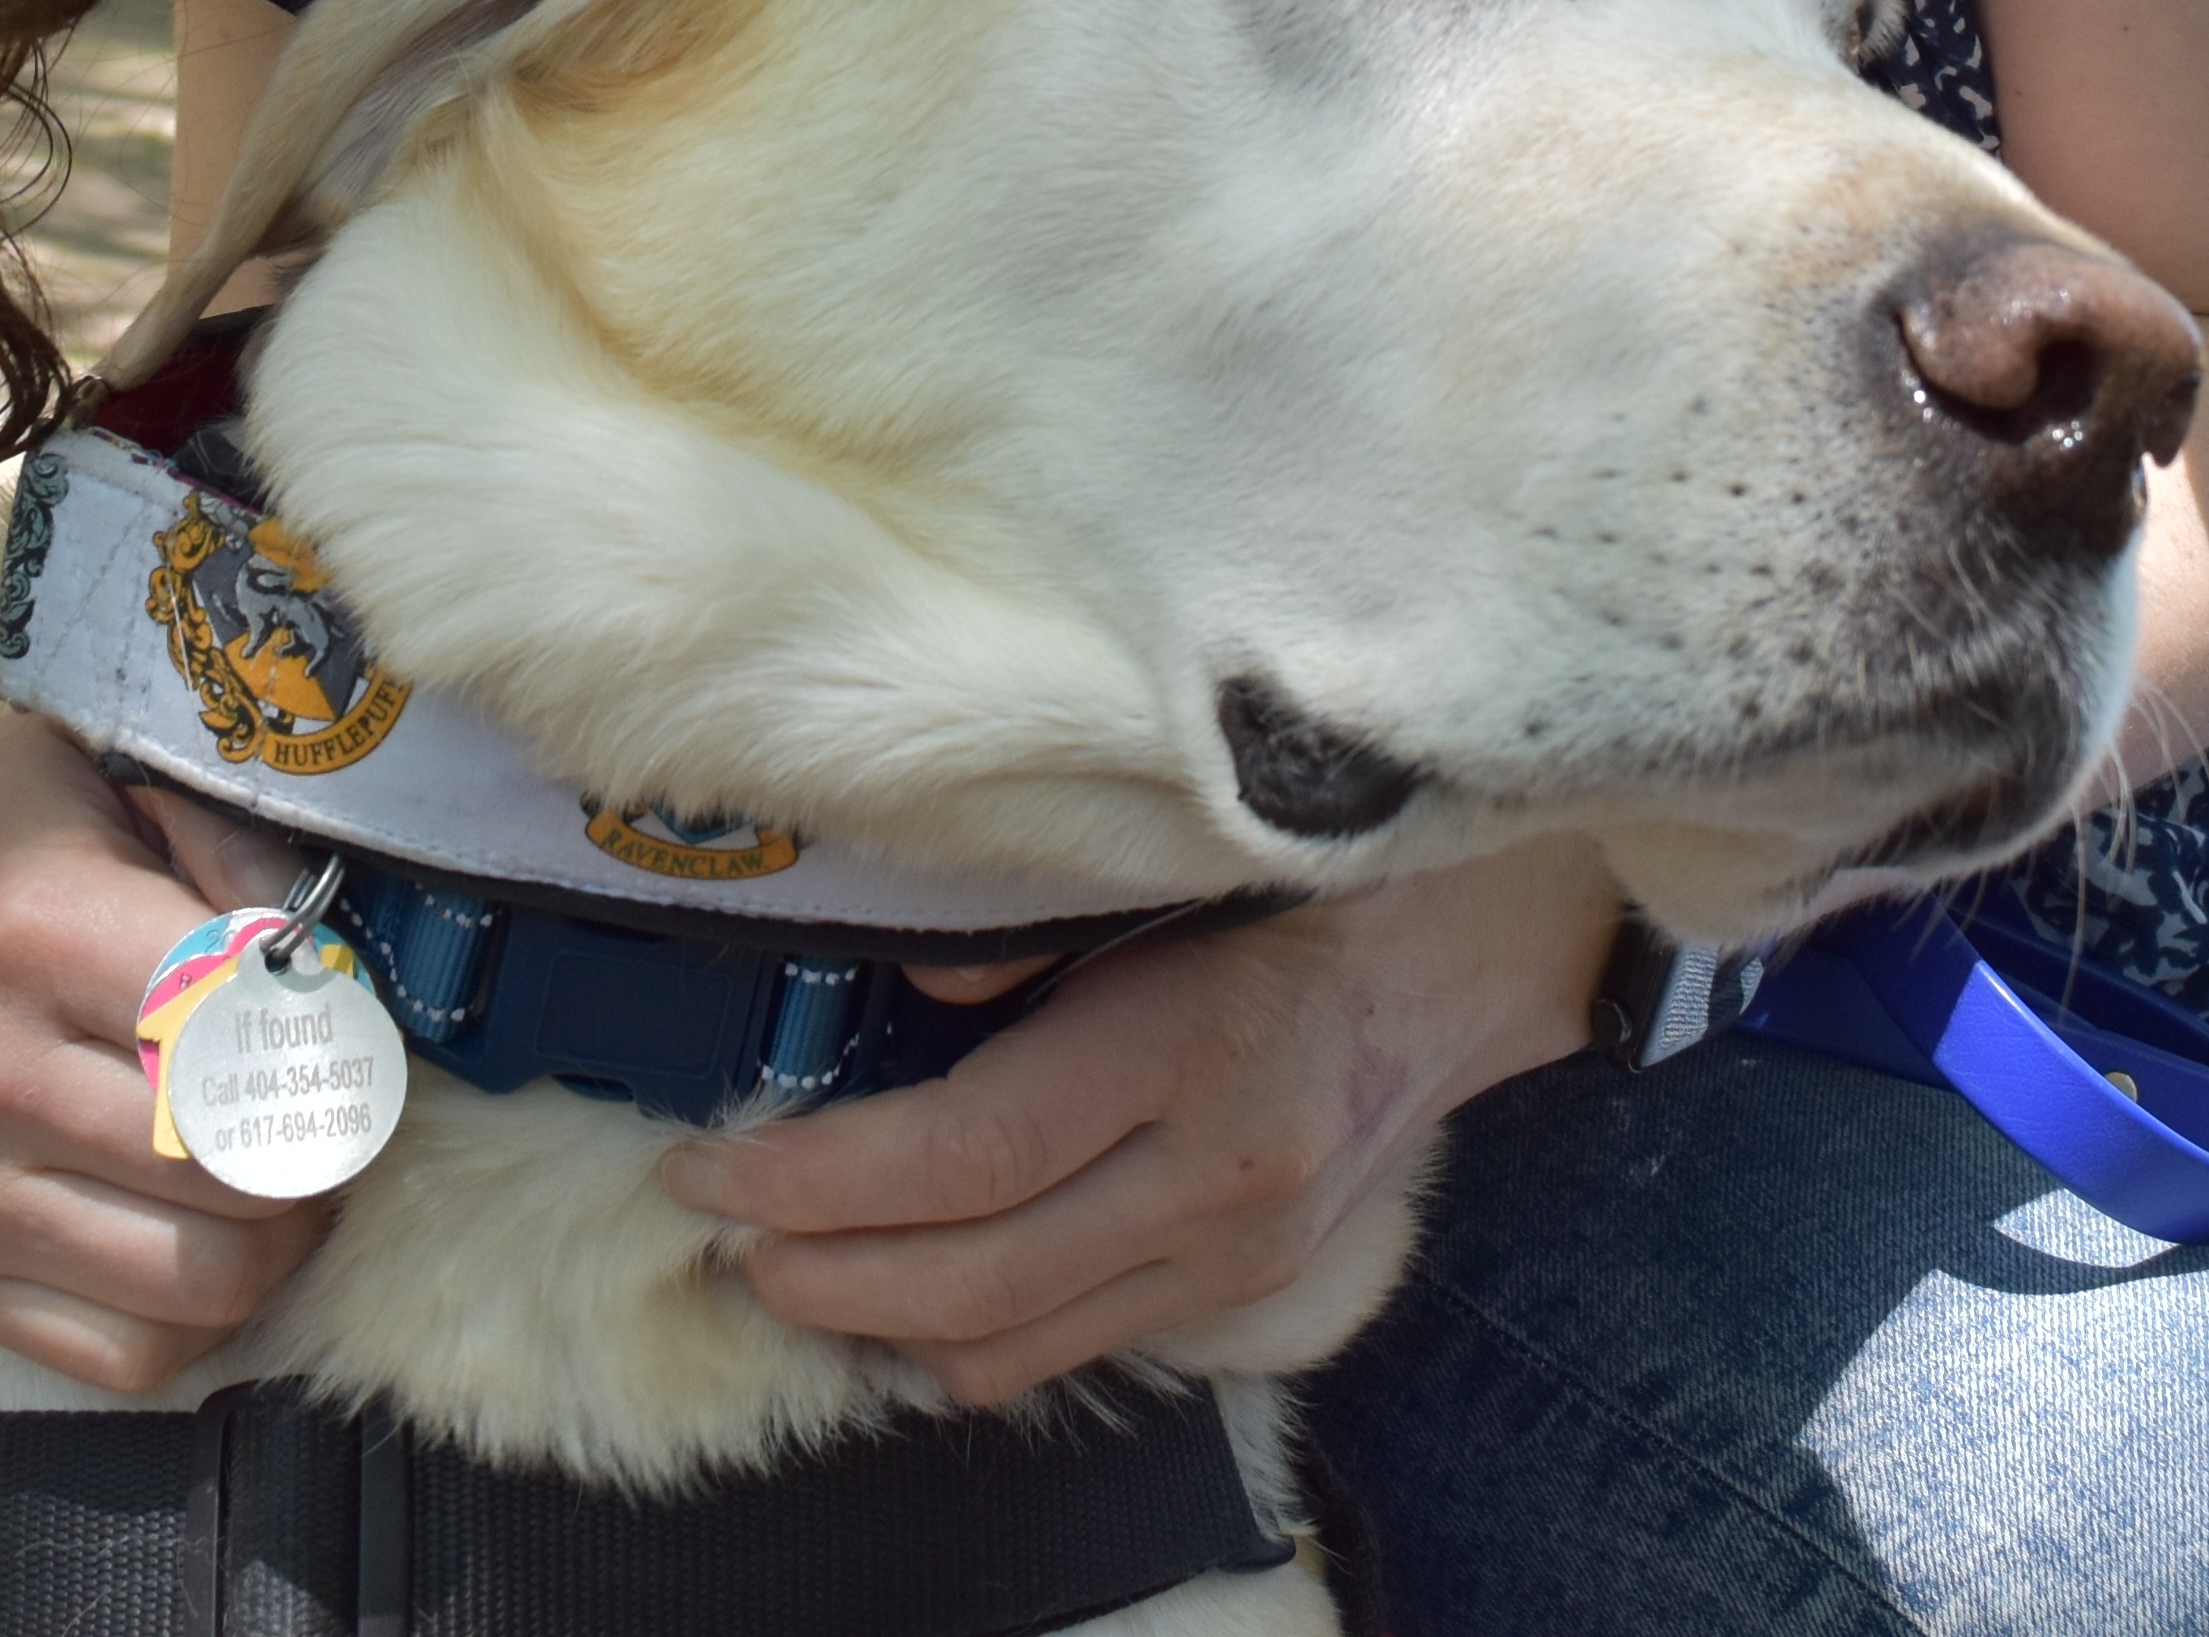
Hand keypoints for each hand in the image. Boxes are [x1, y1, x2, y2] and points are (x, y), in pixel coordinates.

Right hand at [0, 713, 334, 1390]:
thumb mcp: (128, 785)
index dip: (337, 1045)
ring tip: (280, 1170)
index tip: (350, 1033)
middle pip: (240, 1173)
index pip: (251, 1036)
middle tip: (332, 1109)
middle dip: (323, 1147)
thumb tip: (337, 975)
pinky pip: (128, 1356)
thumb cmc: (20, 842)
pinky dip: (202, 1313)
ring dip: (278, 1238)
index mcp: (34, 929)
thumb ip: (246, 862)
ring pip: (203, 1283)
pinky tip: (207, 1234)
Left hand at [660, 836, 1623, 1404]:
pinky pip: (1077, 1349)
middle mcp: (1225, 1175)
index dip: (822, 1181)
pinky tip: (907, 1292)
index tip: (714, 1167)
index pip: (972, 1151)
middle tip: (719, 1232)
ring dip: (879, 1322)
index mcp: (1202, 1048)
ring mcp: (1243, 1250)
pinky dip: (972, 1339)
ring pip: (1018, 1341)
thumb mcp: (1190, 858)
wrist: (1493, 942)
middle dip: (819, 1272)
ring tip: (785, 1265)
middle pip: (977, 1276)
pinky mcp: (1251, 1286)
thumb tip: (914, 987)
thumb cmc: (1331, 868)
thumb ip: (1046, 923)